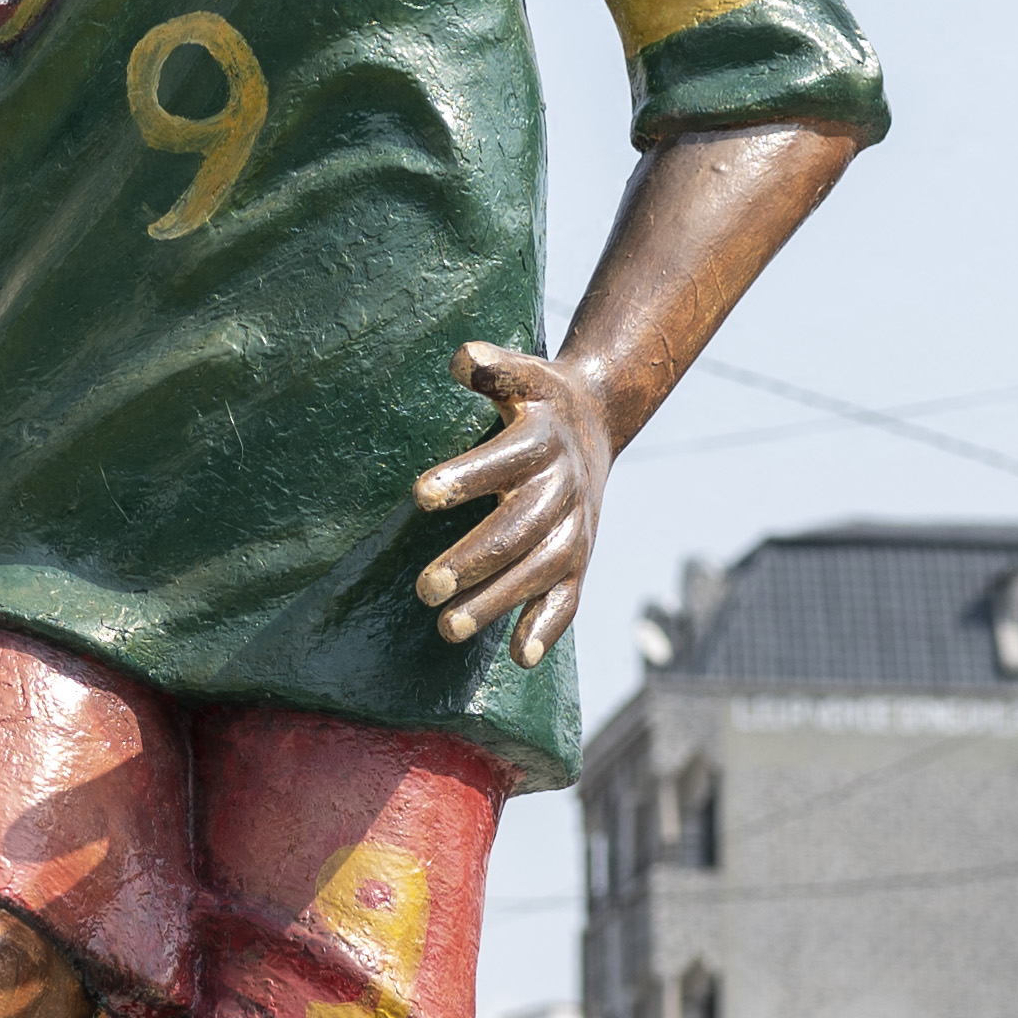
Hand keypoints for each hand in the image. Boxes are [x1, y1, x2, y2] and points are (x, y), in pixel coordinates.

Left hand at [408, 343, 614, 664]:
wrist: (597, 419)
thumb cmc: (538, 398)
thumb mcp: (523, 371)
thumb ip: (492, 368)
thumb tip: (463, 360)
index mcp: (544, 439)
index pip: (505, 459)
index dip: (466, 477)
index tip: (420, 494)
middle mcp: (564, 486)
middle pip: (520, 527)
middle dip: (473, 559)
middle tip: (424, 587)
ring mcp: (575, 527)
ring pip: (539, 570)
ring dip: (496, 602)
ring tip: (446, 628)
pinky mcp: (579, 558)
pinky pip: (568, 597)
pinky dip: (547, 627)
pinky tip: (520, 657)